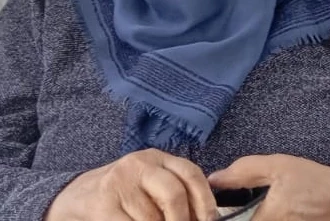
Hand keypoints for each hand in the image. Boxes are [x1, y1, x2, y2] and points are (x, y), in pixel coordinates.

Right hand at [46, 149, 216, 220]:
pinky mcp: (102, 203)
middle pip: (174, 194)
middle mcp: (139, 164)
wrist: (76, 196)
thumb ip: (174, 193)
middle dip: (182, 219)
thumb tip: (203, 217)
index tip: (209, 220)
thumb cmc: (123, 194)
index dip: (205, 200)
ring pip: (151, 217)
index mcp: (157, 158)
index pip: (190, 174)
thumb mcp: (150, 184)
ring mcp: (119, 182)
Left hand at [208, 154, 329, 220]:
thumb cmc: (318, 184)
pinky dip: (271, 217)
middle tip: (255, 202)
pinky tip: (281, 210)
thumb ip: (244, 171)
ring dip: (256, 214)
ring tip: (270, 204)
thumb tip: (216, 178)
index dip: (222, 214)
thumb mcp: (280, 167)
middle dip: (244, 213)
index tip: (224, 206)